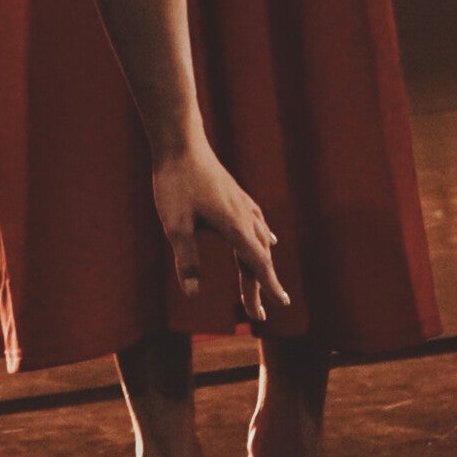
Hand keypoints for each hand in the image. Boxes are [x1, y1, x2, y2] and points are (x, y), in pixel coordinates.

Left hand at [152, 135, 289, 323]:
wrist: (180, 142)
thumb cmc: (175, 182)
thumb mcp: (175, 225)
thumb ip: (186, 259)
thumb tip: (193, 294)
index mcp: (233, 226)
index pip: (256, 263)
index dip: (268, 286)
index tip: (282, 304)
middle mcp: (243, 215)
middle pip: (259, 256)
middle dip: (262, 284)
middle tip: (259, 315)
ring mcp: (241, 202)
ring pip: (261, 238)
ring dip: (263, 263)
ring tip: (267, 283)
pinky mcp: (235, 193)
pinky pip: (258, 220)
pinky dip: (264, 236)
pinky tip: (269, 236)